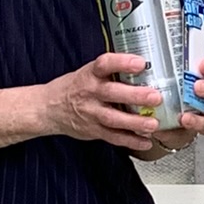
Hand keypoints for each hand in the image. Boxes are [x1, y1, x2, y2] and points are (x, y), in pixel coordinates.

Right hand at [41, 53, 164, 153]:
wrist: (48, 109)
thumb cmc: (74, 88)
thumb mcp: (88, 73)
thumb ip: (111, 73)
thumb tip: (144, 69)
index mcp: (90, 74)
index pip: (105, 64)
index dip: (122, 62)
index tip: (140, 63)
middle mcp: (90, 93)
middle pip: (112, 93)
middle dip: (135, 96)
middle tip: (155, 97)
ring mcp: (91, 113)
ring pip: (113, 119)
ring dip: (135, 122)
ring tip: (153, 124)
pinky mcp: (93, 130)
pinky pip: (113, 137)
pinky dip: (130, 141)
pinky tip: (145, 141)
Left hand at [137, 59, 203, 156]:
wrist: (162, 122)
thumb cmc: (163, 98)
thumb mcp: (161, 81)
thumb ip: (157, 72)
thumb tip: (138, 59)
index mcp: (198, 80)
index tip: (202, 64)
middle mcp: (203, 97)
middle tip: (197, 87)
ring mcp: (201, 114)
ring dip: (200, 115)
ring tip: (186, 117)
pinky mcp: (195, 129)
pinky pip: (201, 129)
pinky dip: (192, 127)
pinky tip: (181, 124)